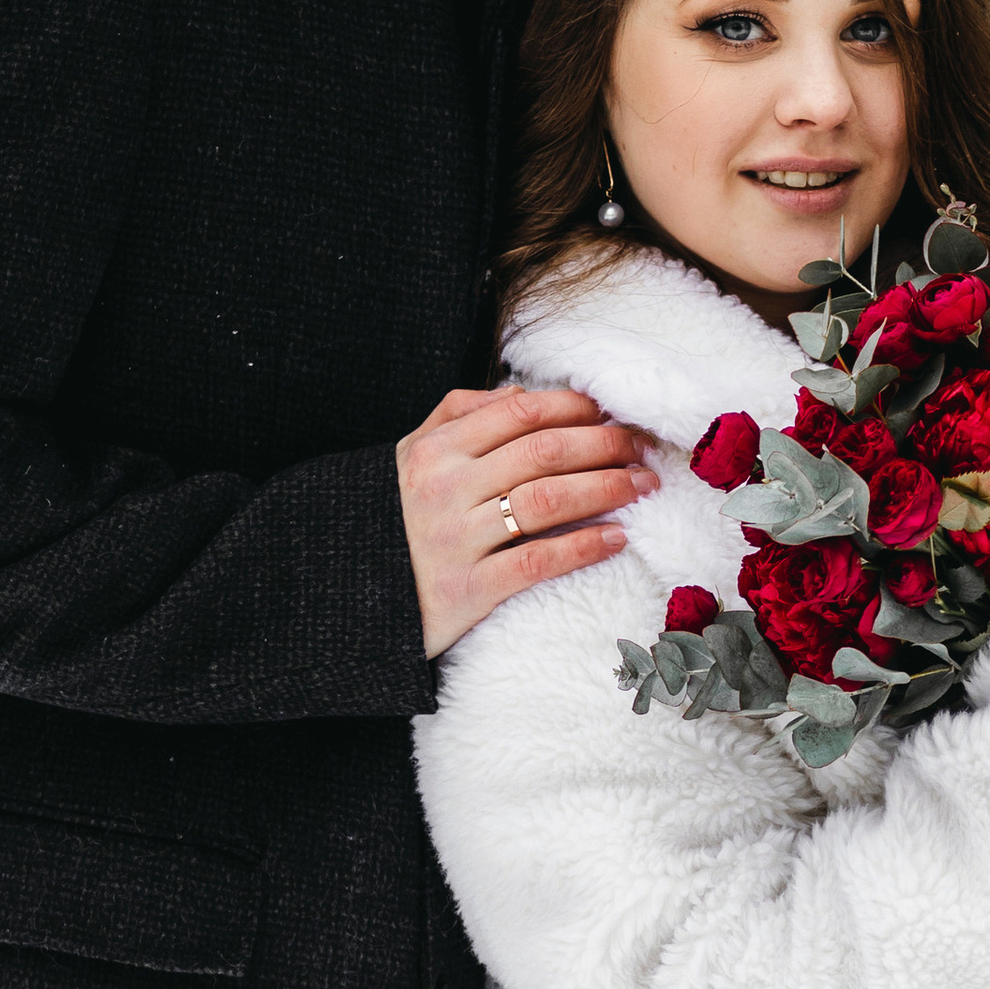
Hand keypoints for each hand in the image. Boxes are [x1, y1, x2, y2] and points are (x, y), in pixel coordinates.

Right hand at [399, 384, 658, 658]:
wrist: (347, 596)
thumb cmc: (395, 520)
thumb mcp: (410, 457)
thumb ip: (458, 415)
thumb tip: (520, 392)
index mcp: (435, 449)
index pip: (521, 413)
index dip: (576, 408)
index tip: (612, 414)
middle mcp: (444, 488)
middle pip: (543, 452)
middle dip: (604, 446)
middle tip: (642, 450)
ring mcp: (455, 540)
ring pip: (547, 501)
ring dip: (606, 489)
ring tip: (642, 487)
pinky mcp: (466, 590)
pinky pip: (537, 561)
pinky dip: (584, 547)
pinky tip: (617, 539)